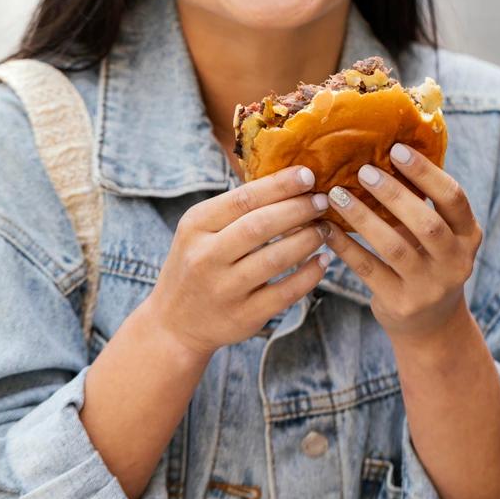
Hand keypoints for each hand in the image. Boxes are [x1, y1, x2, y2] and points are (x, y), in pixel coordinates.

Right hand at [146, 165, 331, 358]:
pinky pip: (285, 293)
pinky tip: (323, 261)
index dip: (280, 186)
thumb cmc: (196, 263)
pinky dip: (310, 275)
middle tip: (323, 201)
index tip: (308, 175)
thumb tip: (289, 183)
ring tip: (325, 229)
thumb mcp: (199, 230)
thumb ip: (235, 209)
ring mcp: (224, 289)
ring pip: (275, 259)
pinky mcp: (243, 317)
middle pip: (260, 226)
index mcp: (196, 226)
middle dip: (299, 210)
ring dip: (308, 240)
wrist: (174, 323)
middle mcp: (206, 257)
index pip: (243, 199)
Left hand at [321, 143, 482, 340]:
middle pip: (426, 223)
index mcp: (468, 235)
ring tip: (336, 195)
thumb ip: (422, 201)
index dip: (426, 173)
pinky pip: (369, 269)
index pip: (454, 198)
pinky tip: (326, 228)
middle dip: (393, 194)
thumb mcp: (438, 234)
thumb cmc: (427, 260)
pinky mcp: (402, 303)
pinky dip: (346, 246)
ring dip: (362, 218)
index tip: (396, 150)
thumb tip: (384, 149)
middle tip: (363, 171)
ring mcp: (430, 287)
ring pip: (394, 247)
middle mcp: (456, 262)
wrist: (431, 325)